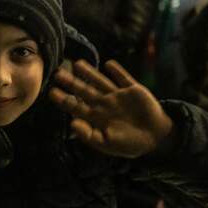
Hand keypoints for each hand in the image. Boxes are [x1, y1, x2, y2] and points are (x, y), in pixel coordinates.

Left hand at [48, 59, 172, 158]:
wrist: (156, 139)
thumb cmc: (129, 144)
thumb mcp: (106, 143)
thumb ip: (88, 134)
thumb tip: (71, 124)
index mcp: (96, 117)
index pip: (76, 106)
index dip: (63, 99)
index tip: (51, 92)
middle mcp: (104, 103)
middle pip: (84, 90)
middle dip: (71, 82)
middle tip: (57, 73)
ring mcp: (118, 96)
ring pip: (100, 81)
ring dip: (89, 72)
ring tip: (77, 63)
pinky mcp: (133, 90)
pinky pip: (123, 78)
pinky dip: (117, 71)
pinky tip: (108, 64)